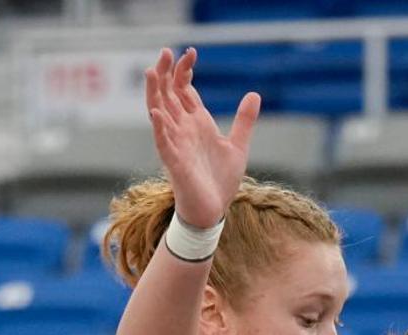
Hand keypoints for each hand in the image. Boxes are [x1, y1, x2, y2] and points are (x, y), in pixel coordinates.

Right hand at [145, 47, 259, 229]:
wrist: (213, 211)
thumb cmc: (221, 181)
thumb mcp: (237, 146)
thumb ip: (244, 121)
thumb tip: (254, 94)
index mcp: (197, 123)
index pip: (184, 89)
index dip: (185, 71)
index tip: (191, 52)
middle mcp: (183, 130)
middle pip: (168, 95)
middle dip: (166, 73)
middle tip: (166, 51)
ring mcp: (176, 144)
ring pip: (159, 113)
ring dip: (155, 94)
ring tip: (153, 72)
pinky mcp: (175, 163)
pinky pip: (163, 143)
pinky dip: (159, 128)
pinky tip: (157, 113)